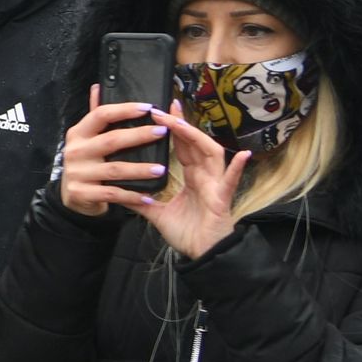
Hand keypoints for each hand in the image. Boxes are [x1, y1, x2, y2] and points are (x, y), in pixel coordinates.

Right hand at [57, 86, 170, 220]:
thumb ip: (96, 116)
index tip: (148, 108)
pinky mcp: (81, 193)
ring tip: (161, 169)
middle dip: (139, 136)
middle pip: (111, 140)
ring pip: (115, 169)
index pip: (101, 115)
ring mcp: (77, 173)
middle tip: (163, 132)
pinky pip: (112, 193)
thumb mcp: (87, 139)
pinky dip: (132, 195)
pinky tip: (148, 196)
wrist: (72, 197)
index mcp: (78, 133)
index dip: (125, 110)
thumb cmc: (87, 163)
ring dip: (140, 169)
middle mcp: (75, 151)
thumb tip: (98, 87)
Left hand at [130, 109, 248, 259]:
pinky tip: (242, 155)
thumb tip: (120, 192)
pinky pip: (231, 182)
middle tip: (166, 106)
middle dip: (181, 124)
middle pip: (195, 144)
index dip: (174, 128)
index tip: (160, 111)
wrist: (203, 255)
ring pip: (211, 154)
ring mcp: (215, 185)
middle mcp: (205, 176)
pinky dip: (236, 169)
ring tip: (181, 123)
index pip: (182, 147)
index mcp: (192, 177)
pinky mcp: (222, 199)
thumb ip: (141, 200)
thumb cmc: (186, 232)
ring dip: (196, 137)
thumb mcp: (157, 213)